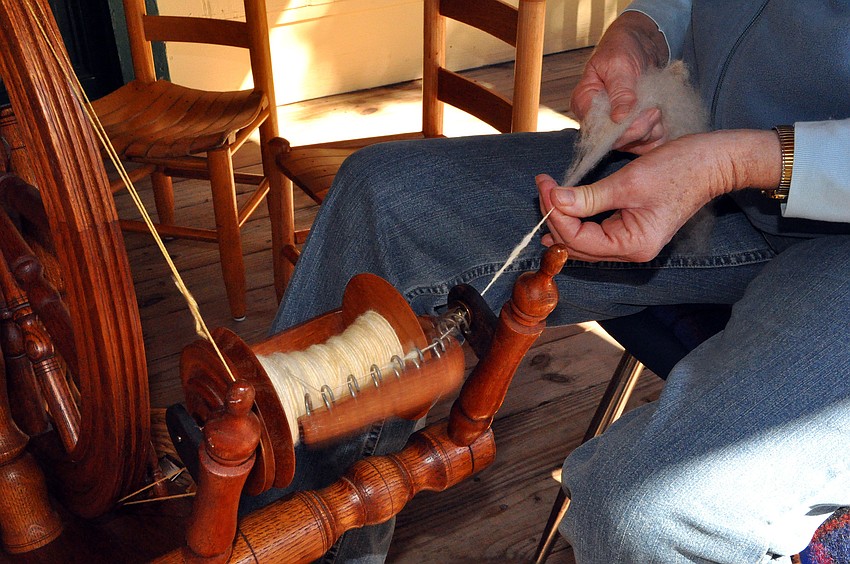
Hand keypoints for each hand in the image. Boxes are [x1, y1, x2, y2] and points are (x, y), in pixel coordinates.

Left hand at [537, 130, 780, 261]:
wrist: (714, 162)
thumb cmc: (679, 169)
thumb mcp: (628, 182)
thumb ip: (589, 196)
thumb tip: (554, 201)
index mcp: (632, 245)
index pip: (578, 239)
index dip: (555, 213)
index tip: (544, 185)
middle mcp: (631, 251)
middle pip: (578, 245)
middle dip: (555, 216)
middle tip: (541, 187)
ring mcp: (632, 243)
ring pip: (584, 241)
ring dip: (563, 219)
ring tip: (546, 195)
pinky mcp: (632, 230)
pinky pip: (596, 232)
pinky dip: (578, 219)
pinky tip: (561, 208)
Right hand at [571, 12, 669, 153]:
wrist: (640, 42)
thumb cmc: (623, 47)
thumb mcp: (620, 65)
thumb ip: (621, 92)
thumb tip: (619, 118)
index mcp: (584, 102)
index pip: (597, 130)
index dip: (622, 130)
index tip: (647, 113)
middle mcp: (596, 119)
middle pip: (615, 141)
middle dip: (640, 129)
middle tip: (656, 110)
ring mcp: (614, 125)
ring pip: (632, 144)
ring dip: (651, 131)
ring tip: (659, 109)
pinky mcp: (630, 128)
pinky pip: (643, 143)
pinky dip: (657, 135)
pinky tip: (663, 120)